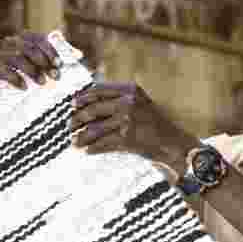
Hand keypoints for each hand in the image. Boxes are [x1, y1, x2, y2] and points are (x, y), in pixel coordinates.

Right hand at [0, 32, 60, 88]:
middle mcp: (12, 43)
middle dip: (44, 63)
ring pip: (18, 59)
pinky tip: (24, 87)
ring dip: (33, 71)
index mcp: (24, 38)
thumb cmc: (23, 69)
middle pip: (30, 50)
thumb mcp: (35, 60)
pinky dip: (16, 79)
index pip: (39, 40)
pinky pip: (5, 72)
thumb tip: (72, 56)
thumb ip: (50, 57)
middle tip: (55, 76)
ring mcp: (1, 55)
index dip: (50, 52)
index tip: (59, 64)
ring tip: (43, 82)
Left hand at [69, 82, 195, 165]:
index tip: (73, 104)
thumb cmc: (154, 125)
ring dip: (81, 137)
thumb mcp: (139, 103)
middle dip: (77, 119)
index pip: (99, 90)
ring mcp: (127, 120)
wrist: (173, 143)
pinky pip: (102, 143)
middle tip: (70, 126)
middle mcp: (128, 102)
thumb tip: (84, 101)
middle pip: (93, 109)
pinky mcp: (126, 138)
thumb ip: (118, 99)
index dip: (83, 97)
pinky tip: (86, 151)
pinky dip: (92, 148)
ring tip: (74, 143)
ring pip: (94, 129)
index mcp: (130, 90)